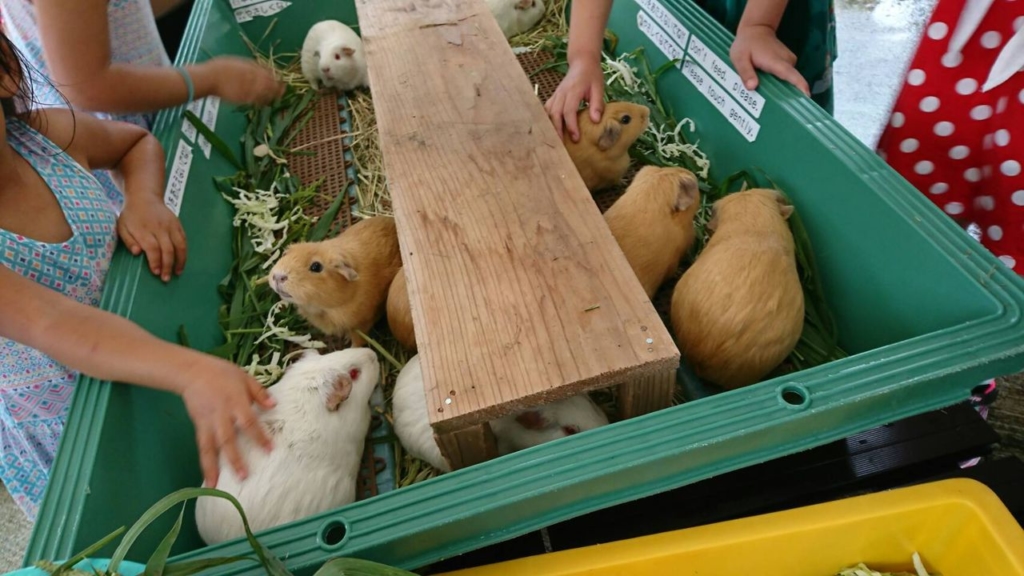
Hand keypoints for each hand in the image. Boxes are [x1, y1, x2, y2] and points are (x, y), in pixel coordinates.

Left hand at [117, 196, 186, 281]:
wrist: (145, 197)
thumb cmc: (131, 215)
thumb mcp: (122, 227)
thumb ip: (128, 241)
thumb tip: (137, 253)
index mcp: (144, 230)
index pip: (153, 248)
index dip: (156, 262)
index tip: (156, 272)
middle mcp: (160, 228)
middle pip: (168, 249)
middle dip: (168, 265)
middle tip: (166, 278)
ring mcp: (171, 226)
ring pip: (180, 245)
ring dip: (180, 261)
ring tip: (177, 272)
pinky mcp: (178, 224)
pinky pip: (184, 240)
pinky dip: (184, 252)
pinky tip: (181, 261)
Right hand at [179, 355, 276, 487]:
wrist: (192, 372)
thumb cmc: (222, 373)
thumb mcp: (245, 377)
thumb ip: (259, 392)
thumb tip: (274, 405)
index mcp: (235, 402)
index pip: (249, 422)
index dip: (259, 436)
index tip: (270, 450)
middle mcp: (221, 415)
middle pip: (227, 439)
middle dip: (235, 458)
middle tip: (243, 476)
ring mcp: (207, 422)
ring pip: (210, 447)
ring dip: (213, 467)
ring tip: (215, 486)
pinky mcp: (198, 426)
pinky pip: (202, 446)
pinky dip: (204, 463)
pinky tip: (208, 477)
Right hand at [204, 56, 284, 106]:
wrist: (210, 78)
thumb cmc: (222, 67)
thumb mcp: (240, 61)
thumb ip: (254, 66)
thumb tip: (267, 69)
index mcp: (253, 69)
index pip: (271, 75)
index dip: (278, 79)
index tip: (282, 81)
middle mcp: (254, 80)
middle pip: (272, 86)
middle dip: (278, 88)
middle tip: (283, 90)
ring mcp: (250, 90)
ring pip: (267, 95)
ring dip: (273, 95)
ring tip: (276, 96)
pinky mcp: (244, 99)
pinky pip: (258, 101)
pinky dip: (263, 101)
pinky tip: (264, 101)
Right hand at [545, 56, 605, 141]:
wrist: (582, 62)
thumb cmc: (592, 75)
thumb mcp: (598, 88)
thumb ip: (597, 104)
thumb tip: (595, 121)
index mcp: (573, 90)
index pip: (569, 111)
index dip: (571, 126)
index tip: (576, 138)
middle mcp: (561, 93)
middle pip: (555, 113)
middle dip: (557, 130)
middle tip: (562, 145)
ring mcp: (556, 94)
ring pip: (548, 112)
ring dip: (551, 126)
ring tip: (556, 140)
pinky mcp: (554, 96)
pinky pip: (547, 109)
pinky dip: (547, 120)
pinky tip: (551, 129)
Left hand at [730, 24, 809, 95]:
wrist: (756, 29)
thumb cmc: (746, 44)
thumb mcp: (739, 58)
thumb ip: (746, 73)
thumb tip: (752, 87)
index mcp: (775, 61)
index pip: (792, 75)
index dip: (800, 86)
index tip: (806, 97)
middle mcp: (787, 61)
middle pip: (792, 82)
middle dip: (786, 95)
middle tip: (774, 106)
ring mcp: (790, 60)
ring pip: (788, 79)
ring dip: (781, 88)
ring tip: (767, 95)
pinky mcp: (789, 62)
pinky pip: (787, 76)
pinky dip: (780, 81)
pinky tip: (769, 84)